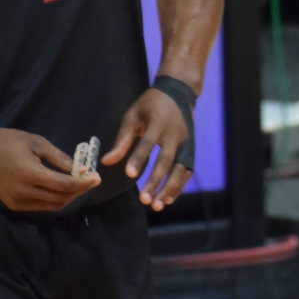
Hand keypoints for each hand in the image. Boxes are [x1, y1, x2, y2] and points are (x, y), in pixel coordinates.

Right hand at [0, 126, 99, 211]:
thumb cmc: (10, 142)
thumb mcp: (38, 143)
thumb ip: (60, 159)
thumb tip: (81, 170)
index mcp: (30, 174)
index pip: (64, 185)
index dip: (83, 183)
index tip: (97, 178)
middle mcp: (24, 192)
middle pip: (60, 199)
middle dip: (78, 191)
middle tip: (89, 180)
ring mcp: (17, 202)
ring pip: (52, 206)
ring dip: (67, 197)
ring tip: (77, 185)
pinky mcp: (14, 205)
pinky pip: (40, 207)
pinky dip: (53, 200)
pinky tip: (60, 189)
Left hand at [103, 87, 192, 210]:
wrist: (179, 92)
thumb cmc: (150, 105)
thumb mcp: (133, 115)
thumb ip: (122, 140)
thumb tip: (106, 161)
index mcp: (158, 122)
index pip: (148, 142)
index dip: (140, 158)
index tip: (130, 175)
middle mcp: (175, 134)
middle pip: (167, 161)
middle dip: (156, 181)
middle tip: (145, 200)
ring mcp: (186, 142)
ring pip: (181, 170)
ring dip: (170, 189)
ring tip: (157, 206)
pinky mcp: (191, 149)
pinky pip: (187, 171)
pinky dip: (179, 186)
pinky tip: (168, 199)